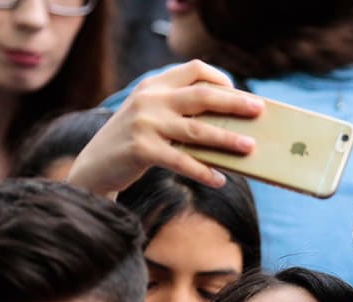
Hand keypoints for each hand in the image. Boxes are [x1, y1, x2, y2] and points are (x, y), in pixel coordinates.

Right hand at [67, 60, 264, 195]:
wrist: (93, 166)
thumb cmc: (132, 142)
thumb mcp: (150, 115)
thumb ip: (178, 109)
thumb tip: (227, 122)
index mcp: (154, 86)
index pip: (193, 69)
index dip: (219, 78)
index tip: (238, 91)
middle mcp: (150, 100)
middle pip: (202, 96)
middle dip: (235, 103)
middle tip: (259, 110)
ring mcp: (145, 123)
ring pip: (198, 130)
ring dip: (227, 139)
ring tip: (250, 147)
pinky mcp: (142, 150)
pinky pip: (182, 161)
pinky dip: (204, 171)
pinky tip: (220, 180)